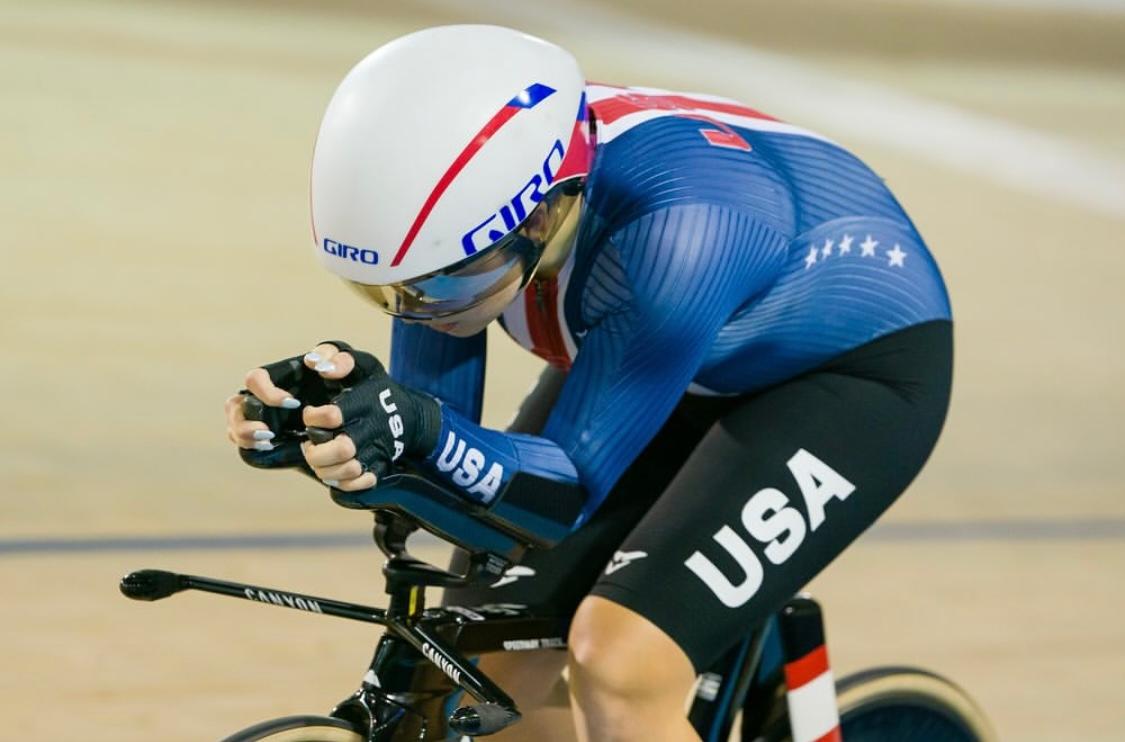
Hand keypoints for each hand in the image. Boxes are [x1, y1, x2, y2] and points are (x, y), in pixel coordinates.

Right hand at [225, 342, 362, 469]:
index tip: (292, 402)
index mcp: (278, 378)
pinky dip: (249, 445)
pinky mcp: (264, 437)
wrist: (353, 414)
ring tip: (268, 441)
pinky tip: (269, 446)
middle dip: (245, 421)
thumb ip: (339, 358)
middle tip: (269, 432)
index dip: (267, 391)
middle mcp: (263, 397)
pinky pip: (243, 442)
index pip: (256, 379)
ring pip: (234, 426)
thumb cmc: (348, 384)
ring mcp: (260, 418)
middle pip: (235, 406)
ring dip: (245, 435)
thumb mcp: (352, 368)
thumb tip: (315, 363)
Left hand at [298, 344, 440, 490]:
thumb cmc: (377, 389)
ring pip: (347, 471)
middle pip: (342, 448)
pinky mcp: (380, 468)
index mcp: (364, 402)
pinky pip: (359, 485)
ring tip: (319, 459)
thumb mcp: (363, 365)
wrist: (410, 417)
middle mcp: (372, 428)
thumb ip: (338, 357)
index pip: (333, 415)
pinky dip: (343, 483)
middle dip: (317, 450)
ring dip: (325, 469)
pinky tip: (334, 473)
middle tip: (310, 444)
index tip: (311, 414)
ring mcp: (377, 451)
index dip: (313, 417)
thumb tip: (316, 364)